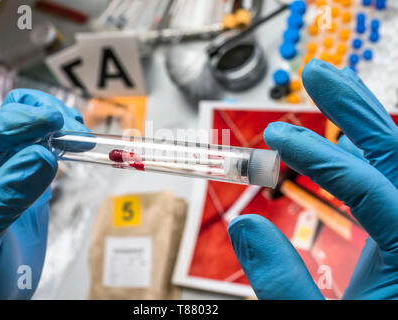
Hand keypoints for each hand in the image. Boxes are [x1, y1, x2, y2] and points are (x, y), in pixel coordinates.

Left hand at [0, 89, 87, 298]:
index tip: (47, 120)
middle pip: (4, 121)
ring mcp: (2, 172)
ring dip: (53, 124)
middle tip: (67, 125)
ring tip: (77, 133)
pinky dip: (62, 143)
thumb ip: (3, 198)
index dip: (12, 122)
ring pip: (27, 131)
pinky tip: (74, 145)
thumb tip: (41, 156)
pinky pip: (44, 152)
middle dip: (37, 117)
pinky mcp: (27, 181)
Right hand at [228, 59, 397, 298]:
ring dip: (363, 124)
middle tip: (317, 74)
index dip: (319, 156)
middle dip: (356, 109)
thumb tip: (246, 225)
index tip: (276, 137)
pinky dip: (363, 162)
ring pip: (397, 167)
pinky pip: (388, 189)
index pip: (372, 188)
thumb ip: (280, 281)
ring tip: (329, 88)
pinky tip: (342, 145)